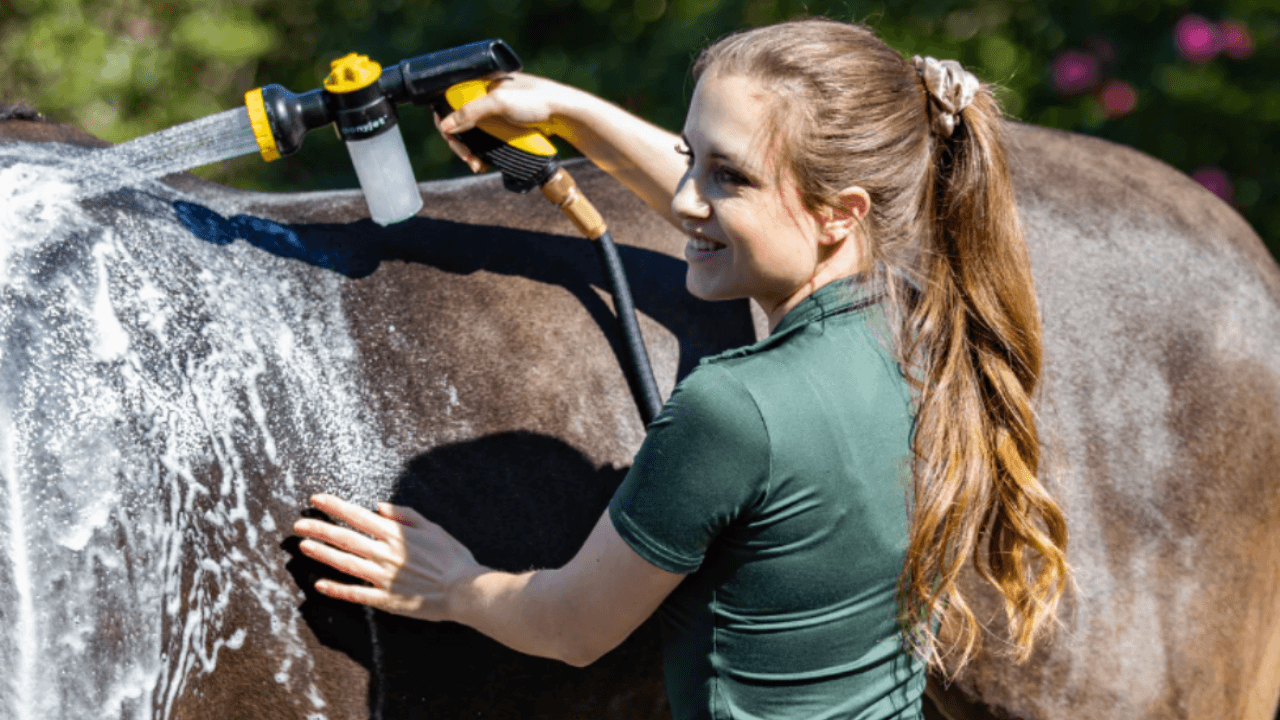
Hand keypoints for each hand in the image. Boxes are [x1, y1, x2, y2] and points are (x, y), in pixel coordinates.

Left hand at [293, 493, 484, 621]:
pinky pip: (356, 594)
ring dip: (322, 553)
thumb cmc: (452, 557)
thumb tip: (379, 507)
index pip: (358, 517)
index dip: (335, 507)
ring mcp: (382, 578)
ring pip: (345, 563)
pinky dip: (337, 589)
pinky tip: (319, 584)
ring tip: (303, 546)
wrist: (464, 590)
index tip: (316, 500)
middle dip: (319, 529)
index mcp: (396, 534)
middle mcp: (385, 554)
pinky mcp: (385, 599)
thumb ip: (405, 515)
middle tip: (298, 524)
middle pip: (345, 538)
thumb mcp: (433, 527)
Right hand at [434, 71, 577, 172]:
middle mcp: (483, 96)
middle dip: (460, 143)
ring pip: (471, 135)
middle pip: (457, 121)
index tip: (452, 139)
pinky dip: (482, 153)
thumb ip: (470, 111)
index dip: (445, 121)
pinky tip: (485, 163)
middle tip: (469, 159)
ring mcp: (493, 112)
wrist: (564, 113)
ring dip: (470, 152)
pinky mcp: (503, 126)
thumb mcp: (499, 102)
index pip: (448, 101)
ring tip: (478, 165)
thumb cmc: (536, 100)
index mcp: (478, 81)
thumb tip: (444, 126)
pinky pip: (485, 141)